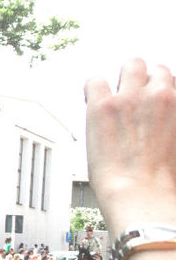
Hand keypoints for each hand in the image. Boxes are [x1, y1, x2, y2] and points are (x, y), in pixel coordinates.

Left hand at [85, 59, 175, 233]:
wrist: (142, 194)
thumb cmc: (162, 181)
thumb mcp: (175, 146)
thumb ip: (169, 124)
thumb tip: (158, 127)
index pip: (171, 80)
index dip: (157, 92)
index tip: (148, 105)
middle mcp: (162, 94)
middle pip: (154, 68)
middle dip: (142, 81)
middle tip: (130, 100)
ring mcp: (132, 97)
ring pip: (130, 64)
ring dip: (121, 78)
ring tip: (112, 99)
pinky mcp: (104, 105)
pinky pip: (95, 80)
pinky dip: (93, 89)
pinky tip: (92, 103)